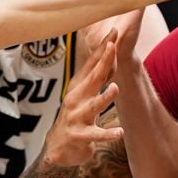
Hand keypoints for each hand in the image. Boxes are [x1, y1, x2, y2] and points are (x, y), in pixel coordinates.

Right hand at [42, 29, 122, 166]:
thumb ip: (97, 76)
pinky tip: (119, 132)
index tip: (114, 31)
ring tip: (115, 88)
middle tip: (114, 47)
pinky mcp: (79, 135)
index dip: (103, 48)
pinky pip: (95, 134)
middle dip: (104, 62)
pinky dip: (107, 134)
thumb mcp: (84, 94)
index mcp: (79, 86)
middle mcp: (76, 98)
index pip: (93, 64)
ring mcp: (76, 117)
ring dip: (104, 97)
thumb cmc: (76, 115)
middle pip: (93, 78)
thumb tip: (112, 54)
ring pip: (93, 106)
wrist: (58, 146)